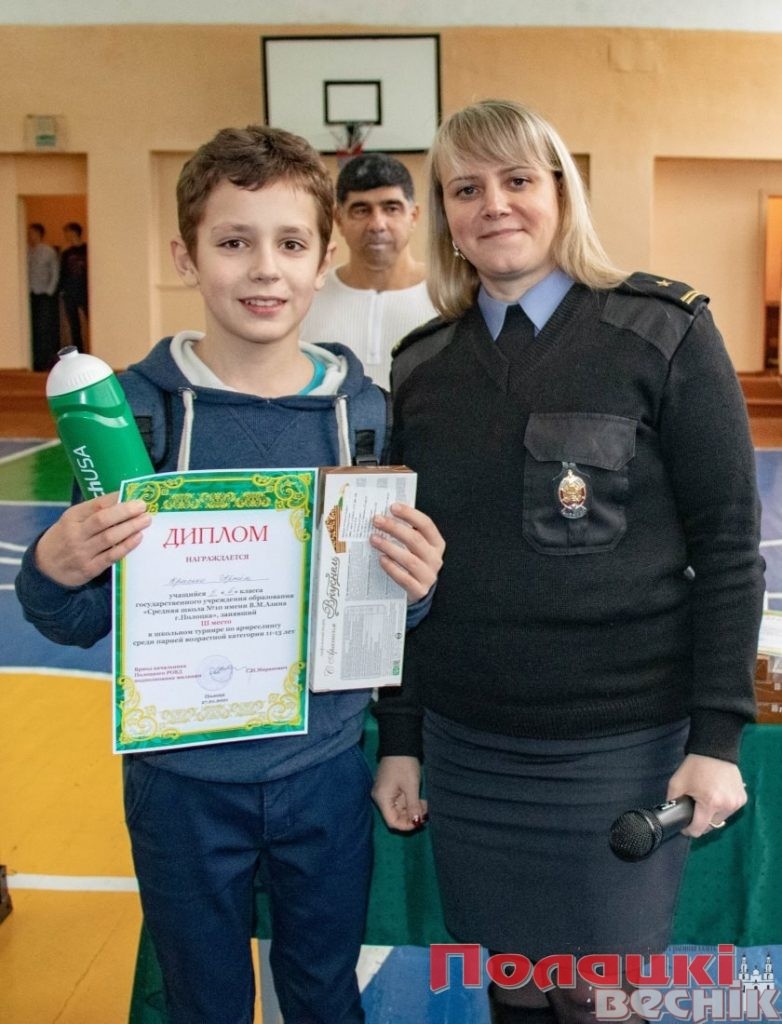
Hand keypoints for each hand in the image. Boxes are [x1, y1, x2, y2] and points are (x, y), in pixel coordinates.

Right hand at [34, 492, 151, 586]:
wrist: (46, 567)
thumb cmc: (65, 538)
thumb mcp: (72, 520)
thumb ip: (92, 512)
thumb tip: (123, 499)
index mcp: (72, 517)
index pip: (96, 505)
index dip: (116, 499)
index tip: (134, 494)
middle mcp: (76, 533)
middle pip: (103, 520)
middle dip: (125, 511)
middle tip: (143, 506)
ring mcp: (82, 552)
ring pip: (109, 537)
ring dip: (130, 527)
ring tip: (146, 520)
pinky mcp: (90, 568)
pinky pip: (111, 556)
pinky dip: (126, 546)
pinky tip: (138, 537)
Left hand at [370, 503, 444, 602]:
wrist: (417, 590)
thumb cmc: (413, 562)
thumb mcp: (414, 546)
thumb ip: (405, 531)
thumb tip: (385, 514)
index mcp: (436, 543)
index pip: (426, 524)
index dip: (410, 514)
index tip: (392, 507)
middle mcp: (435, 559)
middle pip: (415, 540)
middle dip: (394, 528)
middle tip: (377, 520)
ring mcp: (428, 576)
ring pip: (409, 559)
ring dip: (389, 547)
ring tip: (373, 539)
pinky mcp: (419, 590)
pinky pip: (404, 578)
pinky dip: (392, 568)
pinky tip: (381, 559)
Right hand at [372, 755, 427, 830]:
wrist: (399, 744)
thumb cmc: (404, 764)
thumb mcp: (411, 786)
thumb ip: (413, 806)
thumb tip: (416, 822)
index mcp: (382, 798)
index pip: (392, 822)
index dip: (406, 825)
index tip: (420, 821)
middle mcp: (380, 798)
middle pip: (395, 816)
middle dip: (411, 817)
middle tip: (426, 811)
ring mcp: (384, 793)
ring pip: (398, 810)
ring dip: (412, 810)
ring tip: (425, 804)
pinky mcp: (389, 789)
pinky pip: (399, 802)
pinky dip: (409, 803)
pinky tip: (419, 799)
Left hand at [666, 753, 747, 837]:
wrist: (715, 750)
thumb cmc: (695, 766)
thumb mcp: (676, 783)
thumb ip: (672, 801)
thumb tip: (672, 815)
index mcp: (710, 803)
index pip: (699, 829)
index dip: (689, 829)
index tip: (684, 824)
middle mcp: (726, 806)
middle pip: (710, 825)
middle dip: (701, 820)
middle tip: (694, 807)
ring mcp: (736, 803)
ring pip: (720, 819)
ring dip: (712, 814)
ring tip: (706, 800)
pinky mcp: (743, 798)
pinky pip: (729, 811)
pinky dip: (722, 807)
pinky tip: (716, 795)